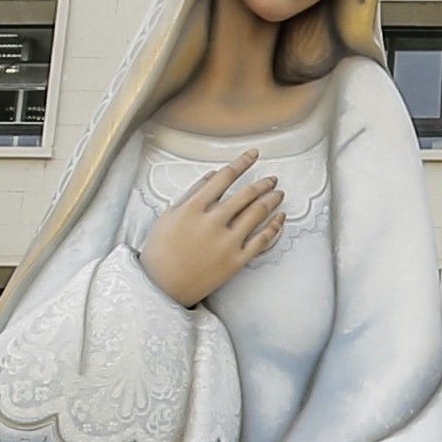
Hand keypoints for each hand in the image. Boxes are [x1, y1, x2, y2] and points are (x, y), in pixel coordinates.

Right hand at [137, 153, 286, 306]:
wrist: (162, 287)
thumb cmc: (161, 250)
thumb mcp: (170, 215)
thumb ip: (192, 193)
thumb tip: (213, 175)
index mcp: (193, 208)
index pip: (224, 177)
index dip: (242, 163)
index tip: (254, 154)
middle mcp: (212, 222)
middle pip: (246, 195)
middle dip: (263, 183)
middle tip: (272, 179)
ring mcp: (226, 243)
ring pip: (257, 214)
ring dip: (272, 200)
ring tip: (279, 194)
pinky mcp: (236, 261)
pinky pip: (262, 241)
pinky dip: (274, 227)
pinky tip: (280, 218)